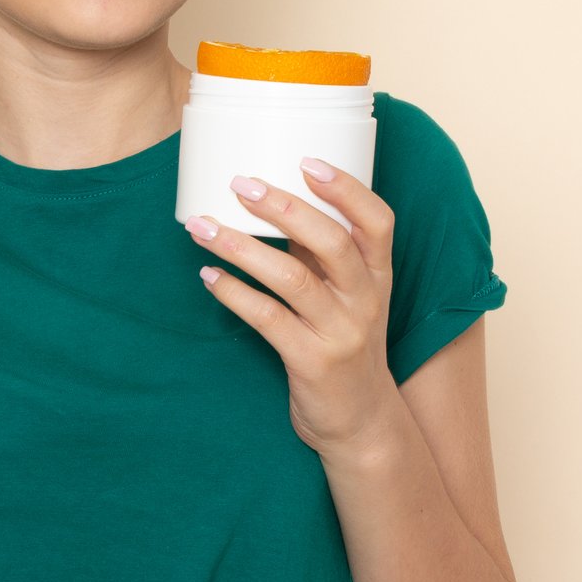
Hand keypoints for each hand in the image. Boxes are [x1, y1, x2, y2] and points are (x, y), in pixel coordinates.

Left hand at [187, 160, 404, 455]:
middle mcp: (365, 300)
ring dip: (242, 248)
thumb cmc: (345, 344)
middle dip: (284, 208)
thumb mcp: (347, 296)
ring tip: (204, 228)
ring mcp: (340, 333)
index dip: (346, 188)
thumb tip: (266, 203)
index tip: (307, 160)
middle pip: (331, 242)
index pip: (377, 221)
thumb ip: (319, 256)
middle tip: (241, 185)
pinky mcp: (312, 362)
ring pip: (292, 279)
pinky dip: (234, 293)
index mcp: (378, 275)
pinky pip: (267, 319)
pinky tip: (209, 277)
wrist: (361, 421)